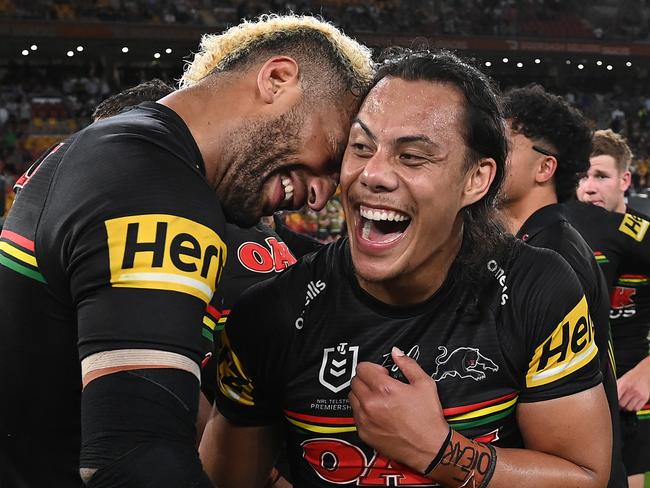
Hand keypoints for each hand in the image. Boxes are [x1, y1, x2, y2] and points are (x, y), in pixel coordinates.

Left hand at [348, 347, 448, 472]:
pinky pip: (355, 415)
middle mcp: (370, 403)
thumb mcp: (425, 384)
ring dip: (362, 395)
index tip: (383, 374)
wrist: (429, 448)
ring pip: (352, 398)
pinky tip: (378, 415)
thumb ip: (408, 364)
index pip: (362, 368)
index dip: (373, 368)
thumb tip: (395, 352)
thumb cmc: (428, 416)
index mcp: (384, 388)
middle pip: (354, 382)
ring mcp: (365, 420)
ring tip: (378, 400)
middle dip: (366, 380)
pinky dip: (363, 412)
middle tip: (380, 386)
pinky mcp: (364, 433)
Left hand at [617, 357, 649, 411]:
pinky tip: (632, 404)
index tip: (613, 402)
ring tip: (626, 403)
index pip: (615, 397)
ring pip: (629, 408)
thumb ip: (616, 388)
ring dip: (626, 407)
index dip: (613, 401)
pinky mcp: (644, 398)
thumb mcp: (621, 379)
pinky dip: (633, 408)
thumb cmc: (632, 376)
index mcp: (623, 384)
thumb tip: (610, 396)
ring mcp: (638, 394)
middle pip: (622, 404)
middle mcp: (631, 390)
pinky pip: (637, 408)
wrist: (644, 373)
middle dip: (619, 405)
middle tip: (620, 403)